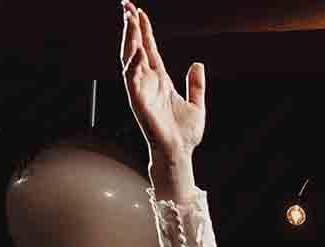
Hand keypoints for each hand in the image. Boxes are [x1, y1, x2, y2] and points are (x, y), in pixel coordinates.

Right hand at [120, 1, 205, 168]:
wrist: (180, 153)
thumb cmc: (185, 134)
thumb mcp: (197, 104)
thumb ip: (196, 84)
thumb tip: (198, 63)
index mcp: (160, 80)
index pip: (148, 48)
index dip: (143, 30)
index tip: (138, 11)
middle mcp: (148, 81)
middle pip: (135, 47)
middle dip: (131, 27)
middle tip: (126, 5)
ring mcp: (141, 90)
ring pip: (130, 59)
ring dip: (129, 39)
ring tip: (130, 19)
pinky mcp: (138, 102)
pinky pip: (132, 79)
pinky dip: (133, 64)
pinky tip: (138, 50)